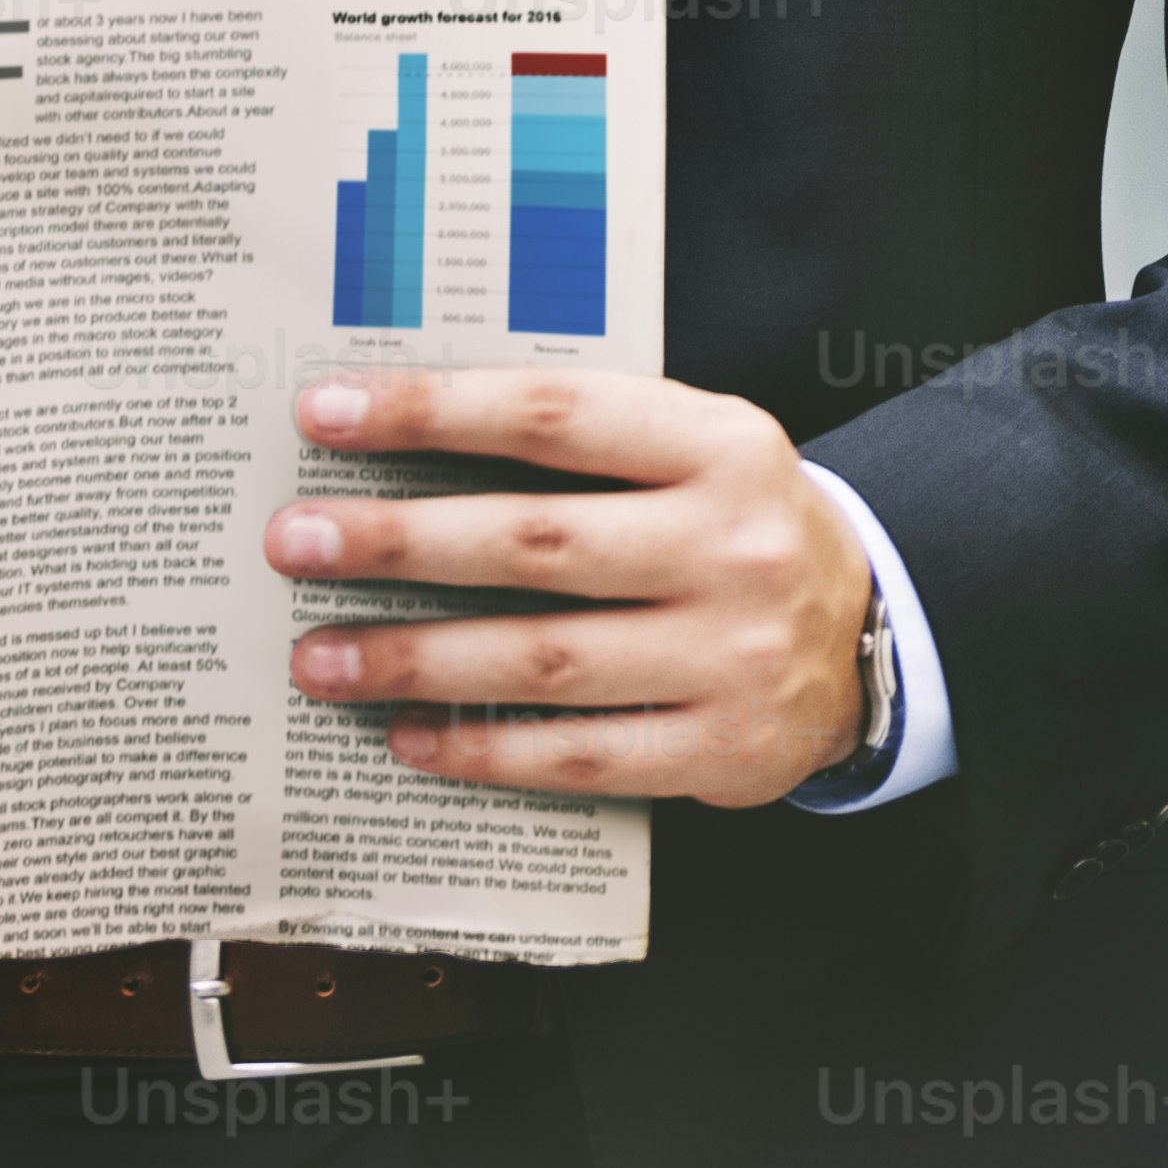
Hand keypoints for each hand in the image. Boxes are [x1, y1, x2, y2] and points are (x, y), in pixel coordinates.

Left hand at [270, 368, 865, 809]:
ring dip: (415, 658)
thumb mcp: (698, 450)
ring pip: (544, 659)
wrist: (873, 634)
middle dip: (399, 542)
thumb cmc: (739, 526)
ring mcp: (729, 655)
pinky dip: (483, 747)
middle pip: (536, 541)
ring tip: (319, 658)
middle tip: (295, 543)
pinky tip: (406, 738)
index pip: (556, 416)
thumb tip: (411, 436)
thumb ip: (587, 439)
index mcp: (720, 446)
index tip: (329, 414)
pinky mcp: (720, 749)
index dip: (436, 412)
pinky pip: (579, 755)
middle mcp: (728, 547)